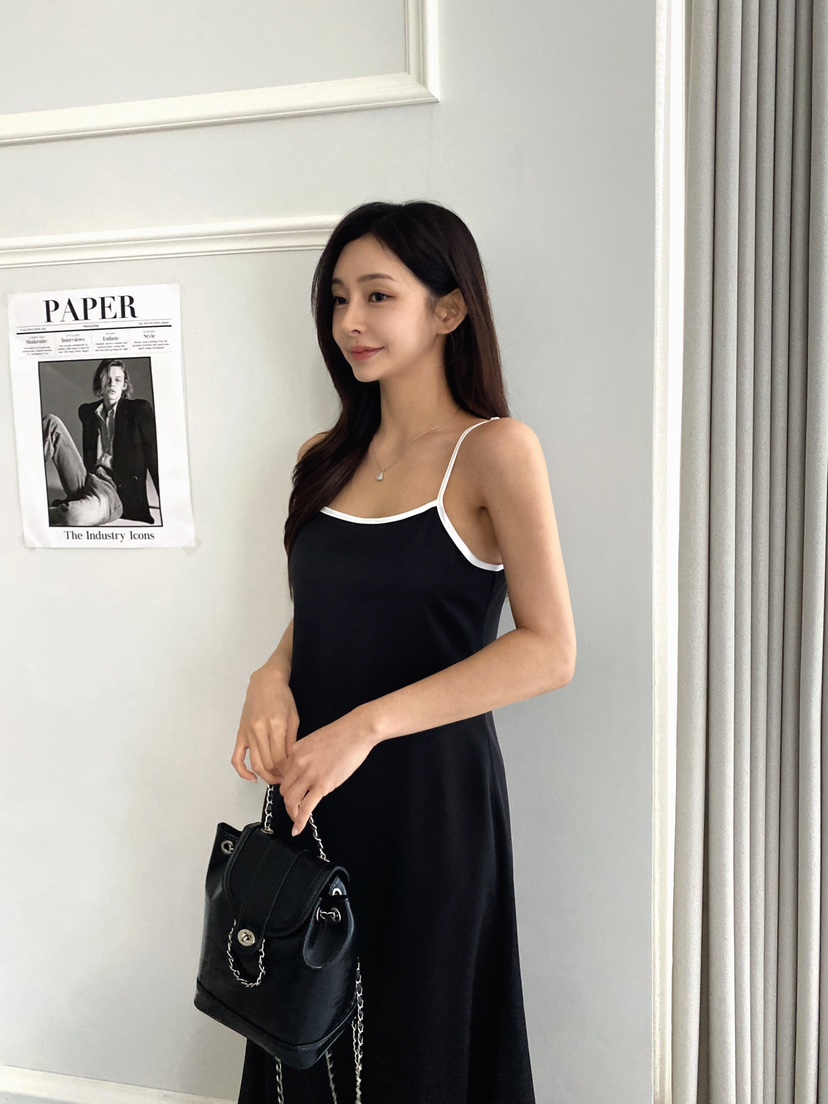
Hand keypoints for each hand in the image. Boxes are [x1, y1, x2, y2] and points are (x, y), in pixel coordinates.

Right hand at [231, 665, 298, 784]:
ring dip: (265, 776)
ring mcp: (248, 733)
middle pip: (268, 763)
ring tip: (275, 779)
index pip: (281, 758)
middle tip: (287, 778)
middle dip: (278, 775)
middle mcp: (259, 730)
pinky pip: (237, 758)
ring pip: (255, 763)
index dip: (287, 770)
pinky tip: (252, 778)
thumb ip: (292, 740)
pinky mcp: (240, 734)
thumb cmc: (283, 698)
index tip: (294, 773)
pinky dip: (243, 772)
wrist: (265, 682)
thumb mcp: (294, 717)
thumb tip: (292, 762)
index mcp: (275, 725)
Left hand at [277, 709, 375, 835]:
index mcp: (295, 751)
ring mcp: (309, 775)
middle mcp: (298, 763)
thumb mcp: (315, 741)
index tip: (292, 792)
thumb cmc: (342, 733)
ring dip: (292, 812)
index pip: (284, 774)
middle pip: (284, 789)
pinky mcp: (322, 785)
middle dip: (289, 800)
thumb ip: (306, 755)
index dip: (289, 785)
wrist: (356, 731)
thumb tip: (306, 770)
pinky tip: (298, 829)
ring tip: (296, 818)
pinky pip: (306, 807)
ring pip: (291, 800)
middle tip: (294, 806)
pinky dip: (300, 821)